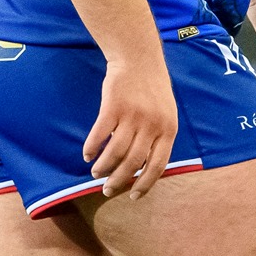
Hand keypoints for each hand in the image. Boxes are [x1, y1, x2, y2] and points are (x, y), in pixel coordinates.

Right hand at [83, 55, 178, 198]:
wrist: (139, 58)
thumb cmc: (152, 88)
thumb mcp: (166, 113)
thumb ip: (158, 138)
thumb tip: (144, 169)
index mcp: (168, 129)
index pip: (157, 166)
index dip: (144, 185)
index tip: (132, 197)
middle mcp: (151, 125)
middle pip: (133, 163)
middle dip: (118, 181)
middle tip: (106, 190)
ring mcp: (132, 115)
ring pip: (115, 152)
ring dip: (103, 167)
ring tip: (95, 173)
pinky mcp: (113, 106)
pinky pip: (100, 134)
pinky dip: (92, 148)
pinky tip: (87, 155)